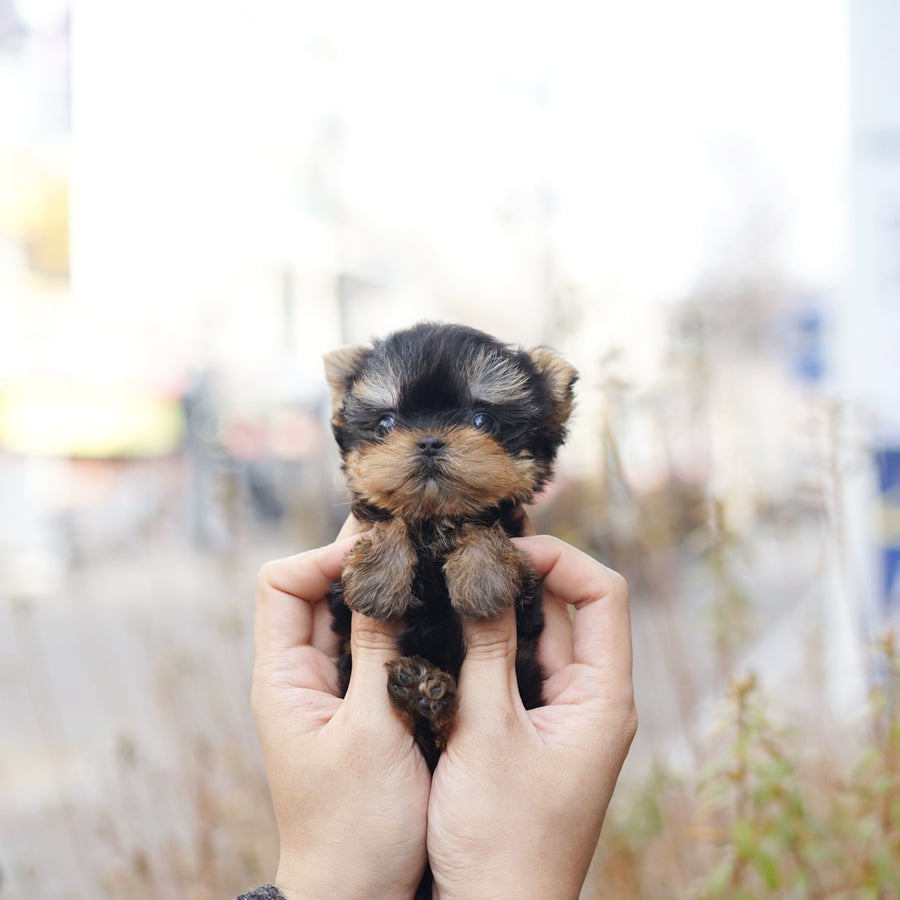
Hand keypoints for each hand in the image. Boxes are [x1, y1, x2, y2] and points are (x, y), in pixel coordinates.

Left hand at [251, 529, 430, 899]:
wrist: (360, 896)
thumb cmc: (357, 828)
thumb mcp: (373, 730)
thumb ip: (377, 647)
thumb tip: (382, 567)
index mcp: (284, 678)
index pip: (281, 582)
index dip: (325, 556)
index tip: (382, 552)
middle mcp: (302, 675)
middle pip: (318, 590)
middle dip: (364, 560)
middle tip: (420, 538)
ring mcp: (333, 690)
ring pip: (351, 615)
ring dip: (388, 589)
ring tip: (436, 564)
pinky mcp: (363, 706)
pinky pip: (376, 646)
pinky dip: (403, 622)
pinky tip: (442, 612)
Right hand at [426, 535, 636, 899]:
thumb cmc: (500, 840)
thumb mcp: (485, 733)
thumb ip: (486, 649)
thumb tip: (482, 570)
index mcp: (603, 698)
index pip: (605, 594)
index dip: (560, 558)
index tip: (502, 550)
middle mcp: (592, 701)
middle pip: (572, 608)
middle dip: (522, 574)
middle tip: (465, 557)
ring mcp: (563, 717)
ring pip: (540, 638)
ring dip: (501, 607)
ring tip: (450, 583)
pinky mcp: (533, 733)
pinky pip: (518, 669)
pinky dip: (488, 643)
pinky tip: (447, 630)